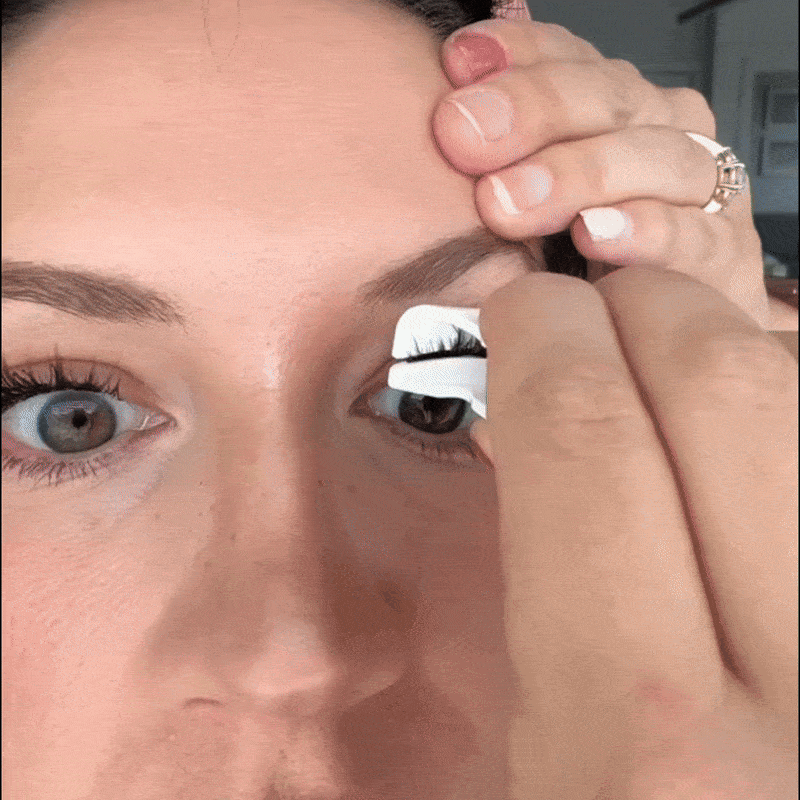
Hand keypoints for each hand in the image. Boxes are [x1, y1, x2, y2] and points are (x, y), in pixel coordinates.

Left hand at [433, 16, 798, 331]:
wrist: (653, 342)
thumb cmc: (586, 266)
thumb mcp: (532, 208)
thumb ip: (501, 152)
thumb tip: (457, 80)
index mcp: (616, 111)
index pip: (570, 59)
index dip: (517, 55)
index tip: (458, 65)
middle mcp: (665, 134)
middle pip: (610, 98)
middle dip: (532, 111)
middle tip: (463, 138)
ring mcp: (701, 191)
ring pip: (655, 158)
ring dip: (579, 174)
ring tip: (510, 200)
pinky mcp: (725, 255)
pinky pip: (694, 235)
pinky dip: (646, 232)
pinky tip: (594, 234)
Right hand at [469, 266, 797, 799]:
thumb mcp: (546, 782)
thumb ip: (547, 611)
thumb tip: (540, 447)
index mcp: (645, 758)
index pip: (585, 443)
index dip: (543, 340)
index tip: (525, 313)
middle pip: (736, 396)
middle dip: (654, 312)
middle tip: (610, 306)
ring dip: (754, 362)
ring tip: (695, 370)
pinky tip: (766, 457)